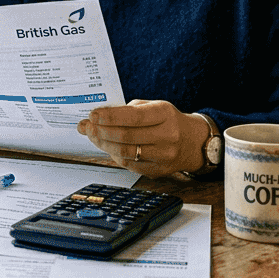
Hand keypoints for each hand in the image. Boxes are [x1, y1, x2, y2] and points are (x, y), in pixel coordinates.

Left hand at [76, 100, 209, 177]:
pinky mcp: (158, 171)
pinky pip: (130, 164)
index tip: (92, 115)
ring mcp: (164, 156)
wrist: (191, 142)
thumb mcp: (153, 107)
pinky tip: (106, 147)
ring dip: (104, 144)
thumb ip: (127, 110)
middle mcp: (167, 136)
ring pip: (126, 152)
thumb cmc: (166, 121)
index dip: (110, 116)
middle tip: (86, 127)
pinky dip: (114, 155)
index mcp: (165, 114)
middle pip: (127, 136)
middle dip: (101, 131)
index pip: (134, 116)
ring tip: (92, 136)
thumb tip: (98, 117)